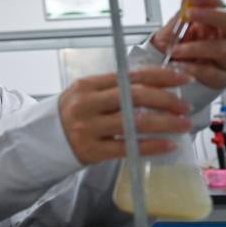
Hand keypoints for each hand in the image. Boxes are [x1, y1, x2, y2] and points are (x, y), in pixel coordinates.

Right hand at [58, 68, 192, 165]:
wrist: (41, 140)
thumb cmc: (70, 115)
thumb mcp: (85, 94)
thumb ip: (113, 89)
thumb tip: (154, 86)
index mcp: (87, 85)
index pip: (130, 76)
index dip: (160, 76)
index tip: (182, 78)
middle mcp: (87, 104)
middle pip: (134, 96)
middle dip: (166, 100)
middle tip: (184, 106)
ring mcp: (89, 128)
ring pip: (136, 122)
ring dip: (166, 123)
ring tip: (183, 124)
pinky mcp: (92, 150)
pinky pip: (129, 147)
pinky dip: (152, 145)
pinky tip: (168, 145)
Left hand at [151, 0, 225, 89]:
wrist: (162, 77)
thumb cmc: (170, 53)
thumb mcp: (169, 33)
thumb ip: (179, 17)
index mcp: (210, 26)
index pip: (220, 7)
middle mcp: (221, 41)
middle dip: (214, 16)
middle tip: (191, 15)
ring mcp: (223, 60)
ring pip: (223, 49)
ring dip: (196, 47)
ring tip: (175, 50)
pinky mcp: (219, 79)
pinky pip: (214, 73)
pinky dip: (196, 68)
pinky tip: (181, 66)